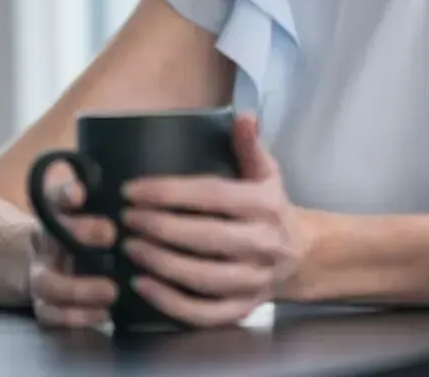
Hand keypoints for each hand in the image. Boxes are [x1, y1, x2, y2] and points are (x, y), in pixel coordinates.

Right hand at [28, 180, 117, 327]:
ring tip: (112, 291)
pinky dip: (76, 317)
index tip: (84, 193)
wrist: (49, 259)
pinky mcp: (44, 304)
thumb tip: (136, 185)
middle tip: (110, 234)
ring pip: (48, 284)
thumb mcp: (96, 207)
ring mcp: (41, 274)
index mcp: (59, 213)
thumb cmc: (86, 229)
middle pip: (52, 239)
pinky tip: (104, 314)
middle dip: (79, 235)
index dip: (68, 194)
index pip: (58, 197)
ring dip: (80, 289)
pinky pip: (52, 315)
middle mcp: (46, 242)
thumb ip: (108, 196)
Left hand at [119, 115, 304, 326]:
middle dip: (160, 228)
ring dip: (161, 264)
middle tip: (125, 219)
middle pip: (206, 238)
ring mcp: (254, 280)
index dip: (170, 193)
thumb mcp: (267, 174)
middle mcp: (263, 243)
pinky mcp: (243, 308)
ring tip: (129, 248)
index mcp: (266, 205)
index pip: (213, 196)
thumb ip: (250, 146)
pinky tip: (142, 286)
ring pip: (203, 278)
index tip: (133, 190)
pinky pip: (204, 312)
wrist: (303, 256)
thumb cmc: (272, 209)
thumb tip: (243, 116)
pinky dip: (170, 303)